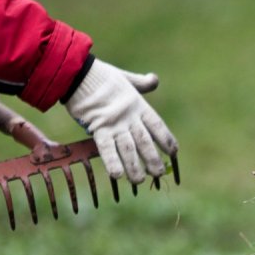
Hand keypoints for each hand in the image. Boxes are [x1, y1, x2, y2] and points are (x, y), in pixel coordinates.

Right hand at [65, 59, 177, 183]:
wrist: (80, 73)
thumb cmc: (103, 76)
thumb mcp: (126, 79)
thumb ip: (142, 83)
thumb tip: (154, 80)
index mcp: (138, 106)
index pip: (157, 126)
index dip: (167, 140)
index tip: (174, 152)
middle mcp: (129, 117)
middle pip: (145, 142)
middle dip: (153, 160)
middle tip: (158, 174)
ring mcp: (114, 124)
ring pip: (128, 150)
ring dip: (135, 167)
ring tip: (139, 181)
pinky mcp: (98, 129)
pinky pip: (106, 149)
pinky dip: (112, 163)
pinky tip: (118, 176)